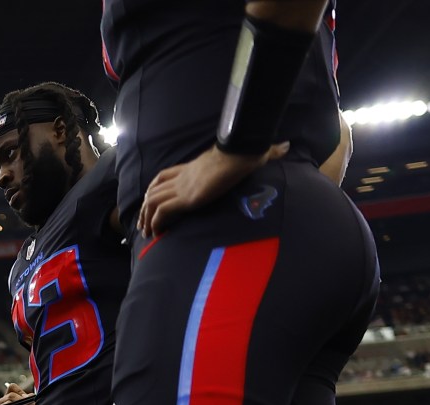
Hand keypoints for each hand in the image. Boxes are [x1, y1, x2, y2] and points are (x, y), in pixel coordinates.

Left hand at [137, 142, 287, 238]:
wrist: (240, 153)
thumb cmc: (245, 152)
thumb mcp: (254, 153)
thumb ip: (268, 152)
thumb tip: (286, 146)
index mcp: (193, 167)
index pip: (165, 175)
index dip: (155, 188)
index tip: (150, 200)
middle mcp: (183, 177)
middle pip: (154, 191)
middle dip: (145, 208)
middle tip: (144, 224)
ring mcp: (183, 187)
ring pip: (153, 202)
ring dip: (147, 218)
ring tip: (147, 233)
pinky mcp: (186, 198)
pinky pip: (162, 212)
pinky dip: (156, 223)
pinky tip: (157, 234)